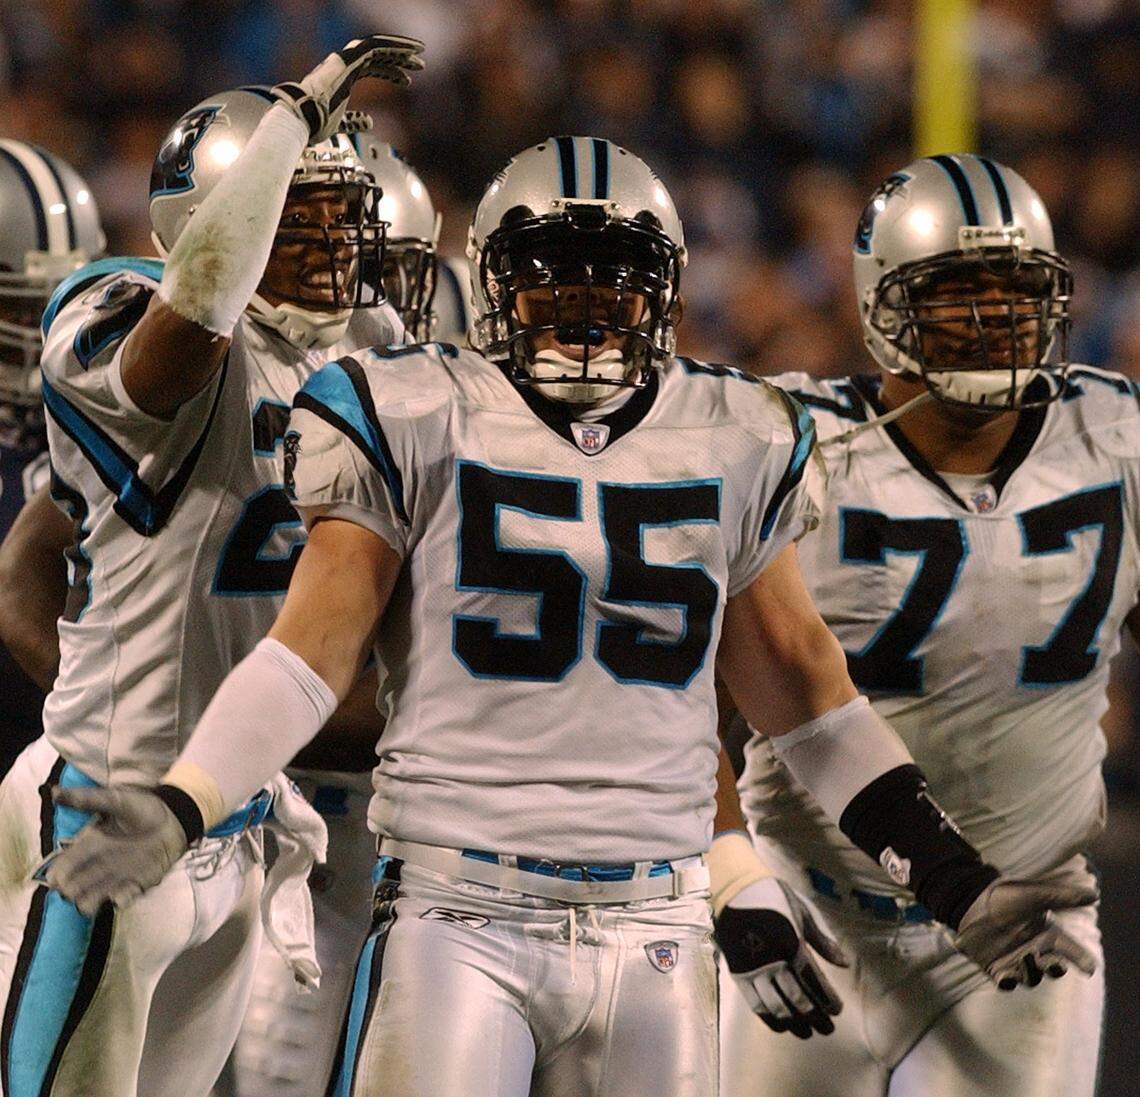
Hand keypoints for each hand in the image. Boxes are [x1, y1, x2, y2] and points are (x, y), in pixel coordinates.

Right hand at [44, 786, 188, 916]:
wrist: (174, 817)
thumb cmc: (142, 807)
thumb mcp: (115, 800)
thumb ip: (87, 800)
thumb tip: (54, 792)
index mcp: (88, 846)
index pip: (62, 869)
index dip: (58, 877)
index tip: (62, 879)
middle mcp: (97, 865)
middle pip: (71, 890)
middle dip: (72, 893)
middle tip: (83, 887)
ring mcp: (115, 876)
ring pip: (89, 901)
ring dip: (91, 902)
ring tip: (102, 894)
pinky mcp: (136, 884)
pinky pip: (121, 900)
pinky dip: (121, 899)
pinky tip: (126, 891)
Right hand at [272, 35, 424, 143]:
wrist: (302, 119)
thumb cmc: (315, 124)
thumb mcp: (341, 124)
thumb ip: (355, 121)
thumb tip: (370, 121)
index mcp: (342, 78)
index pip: (371, 68)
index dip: (391, 72)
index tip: (408, 81)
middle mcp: (344, 65)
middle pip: (378, 56)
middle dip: (400, 59)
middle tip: (420, 65)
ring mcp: (345, 61)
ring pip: (378, 48)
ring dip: (400, 49)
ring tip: (420, 54)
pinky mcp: (346, 60)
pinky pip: (374, 48)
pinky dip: (392, 47)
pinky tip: (408, 51)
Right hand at [715, 876, 847, 1037]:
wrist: (734, 888)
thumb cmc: (772, 896)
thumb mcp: (803, 911)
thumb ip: (822, 940)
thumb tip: (844, 964)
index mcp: (793, 945)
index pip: (815, 982)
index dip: (828, 1001)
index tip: (837, 1011)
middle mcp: (774, 962)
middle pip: (799, 1000)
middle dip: (816, 1018)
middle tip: (827, 1028)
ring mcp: (755, 970)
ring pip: (777, 1007)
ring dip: (795, 1023)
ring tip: (806, 1033)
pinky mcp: (738, 973)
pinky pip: (754, 1004)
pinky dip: (769, 1018)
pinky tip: (780, 1025)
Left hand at [954, 878, 1098, 988]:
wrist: (970, 899)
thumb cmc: (1004, 896)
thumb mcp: (1034, 895)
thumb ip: (1062, 897)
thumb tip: (1094, 895)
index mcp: (1048, 936)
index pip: (1072, 952)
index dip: (1083, 961)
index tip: (1088, 967)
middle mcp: (1035, 951)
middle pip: (1053, 969)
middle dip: (1055, 968)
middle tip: (1053, 962)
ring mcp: (1016, 961)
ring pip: (1031, 978)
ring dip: (1030, 972)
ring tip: (1025, 957)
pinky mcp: (996, 967)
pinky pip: (1006, 983)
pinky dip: (1008, 983)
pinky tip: (1006, 976)